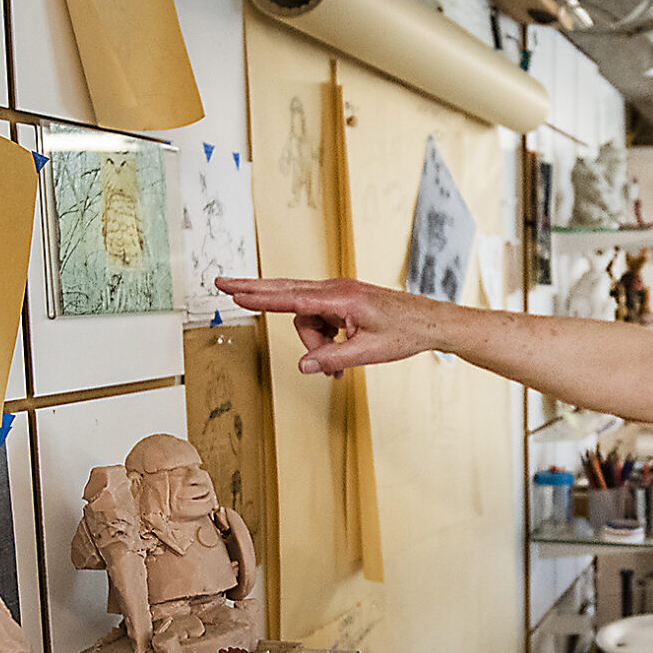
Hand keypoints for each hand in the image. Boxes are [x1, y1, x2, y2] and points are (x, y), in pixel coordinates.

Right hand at [214, 277, 440, 375]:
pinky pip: (320, 320)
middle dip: (255, 292)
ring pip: (307, 317)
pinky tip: (340, 358)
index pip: (292, 297)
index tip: (235, 292)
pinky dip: (324, 340)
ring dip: (315, 344)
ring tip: (337, 368)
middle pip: (287, 292)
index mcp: (342, 298)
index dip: (260, 296)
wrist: (430, 322)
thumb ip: (333, 359)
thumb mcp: (369, 353)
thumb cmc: (405, 333)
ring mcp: (339, 294)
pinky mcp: (344, 302)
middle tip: (221, 284)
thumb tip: (303, 366)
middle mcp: (337, 290)